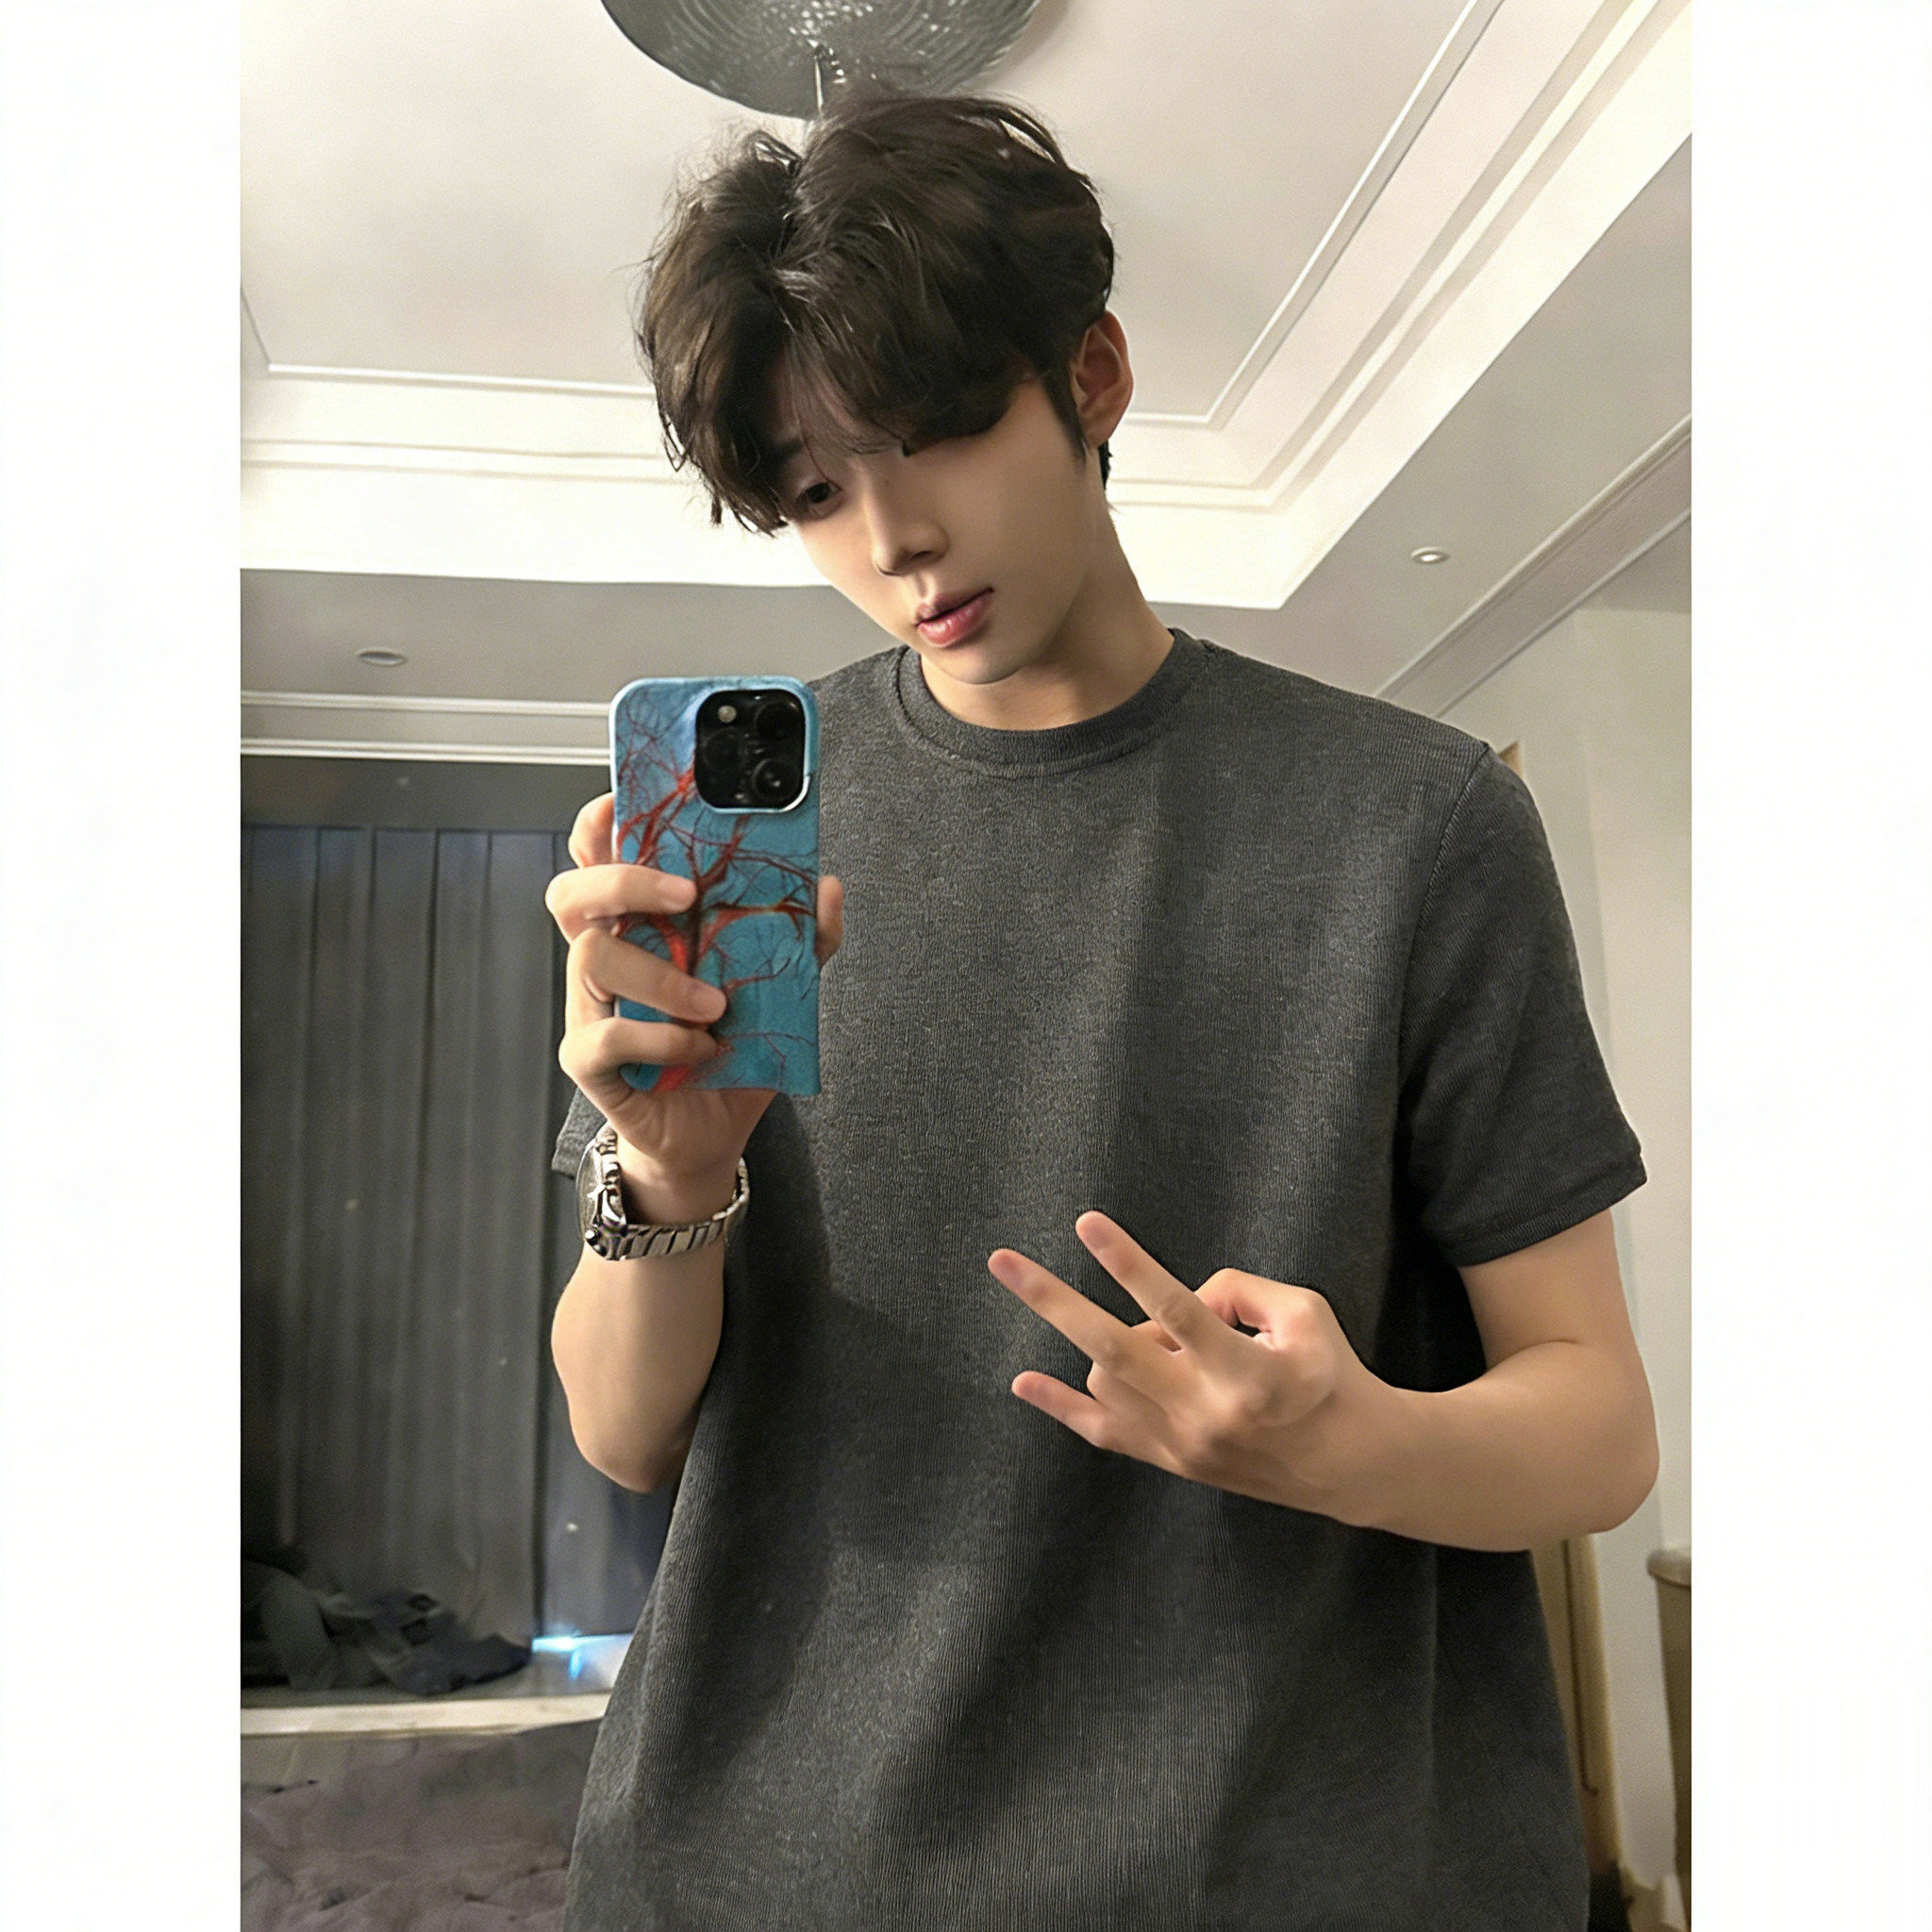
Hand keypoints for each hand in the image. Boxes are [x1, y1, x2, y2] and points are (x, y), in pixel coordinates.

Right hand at [545, 792, 843, 1194]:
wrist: (713, 1130)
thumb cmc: (730, 1047)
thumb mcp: (778, 986)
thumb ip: (802, 937)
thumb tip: (828, 887)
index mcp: (640, 925)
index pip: (597, 859)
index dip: (597, 827)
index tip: (620, 803)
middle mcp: (605, 956)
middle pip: (572, 892)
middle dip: (623, 879)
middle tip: (685, 893)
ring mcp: (590, 1006)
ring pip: (592, 957)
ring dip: (662, 976)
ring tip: (717, 1005)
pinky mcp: (589, 1059)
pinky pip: (605, 1035)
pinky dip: (659, 1039)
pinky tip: (700, 1047)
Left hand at [988, 1212, 1382, 1514]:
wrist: (1346, 1464)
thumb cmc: (1328, 1374)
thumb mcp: (1305, 1312)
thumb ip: (1237, 1289)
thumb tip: (1176, 1295)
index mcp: (1247, 1373)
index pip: (1176, 1309)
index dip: (1128, 1264)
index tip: (1086, 1223)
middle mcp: (1205, 1413)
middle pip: (1111, 1348)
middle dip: (1051, 1300)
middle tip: (1003, 1260)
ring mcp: (1181, 1445)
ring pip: (1107, 1376)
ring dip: (1119, 1340)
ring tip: (1175, 1344)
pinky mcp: (1170, 1461)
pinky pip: (1100, 1433)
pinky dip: (1058, 1406)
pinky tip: (1022, 1380)